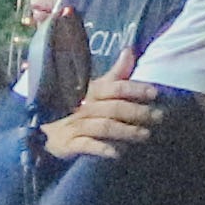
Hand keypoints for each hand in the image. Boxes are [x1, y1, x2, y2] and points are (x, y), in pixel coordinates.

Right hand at [42, 76, 166, 163]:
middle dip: (138, 112)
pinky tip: (117, 153)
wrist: (45, 130)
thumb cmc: (78, 108)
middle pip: (114, 107)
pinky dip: (102, 149)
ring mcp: (76, 125)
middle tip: (159, 117)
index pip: (115, 87)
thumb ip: (116, 74)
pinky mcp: (69, 144)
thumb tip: (130, 51)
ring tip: (145, 135)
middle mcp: (84, 106)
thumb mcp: (96, 89)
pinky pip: (86, 145)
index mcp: (92, 91)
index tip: (154, 92)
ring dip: (126, 131)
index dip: (135, 88)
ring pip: (104, 126)